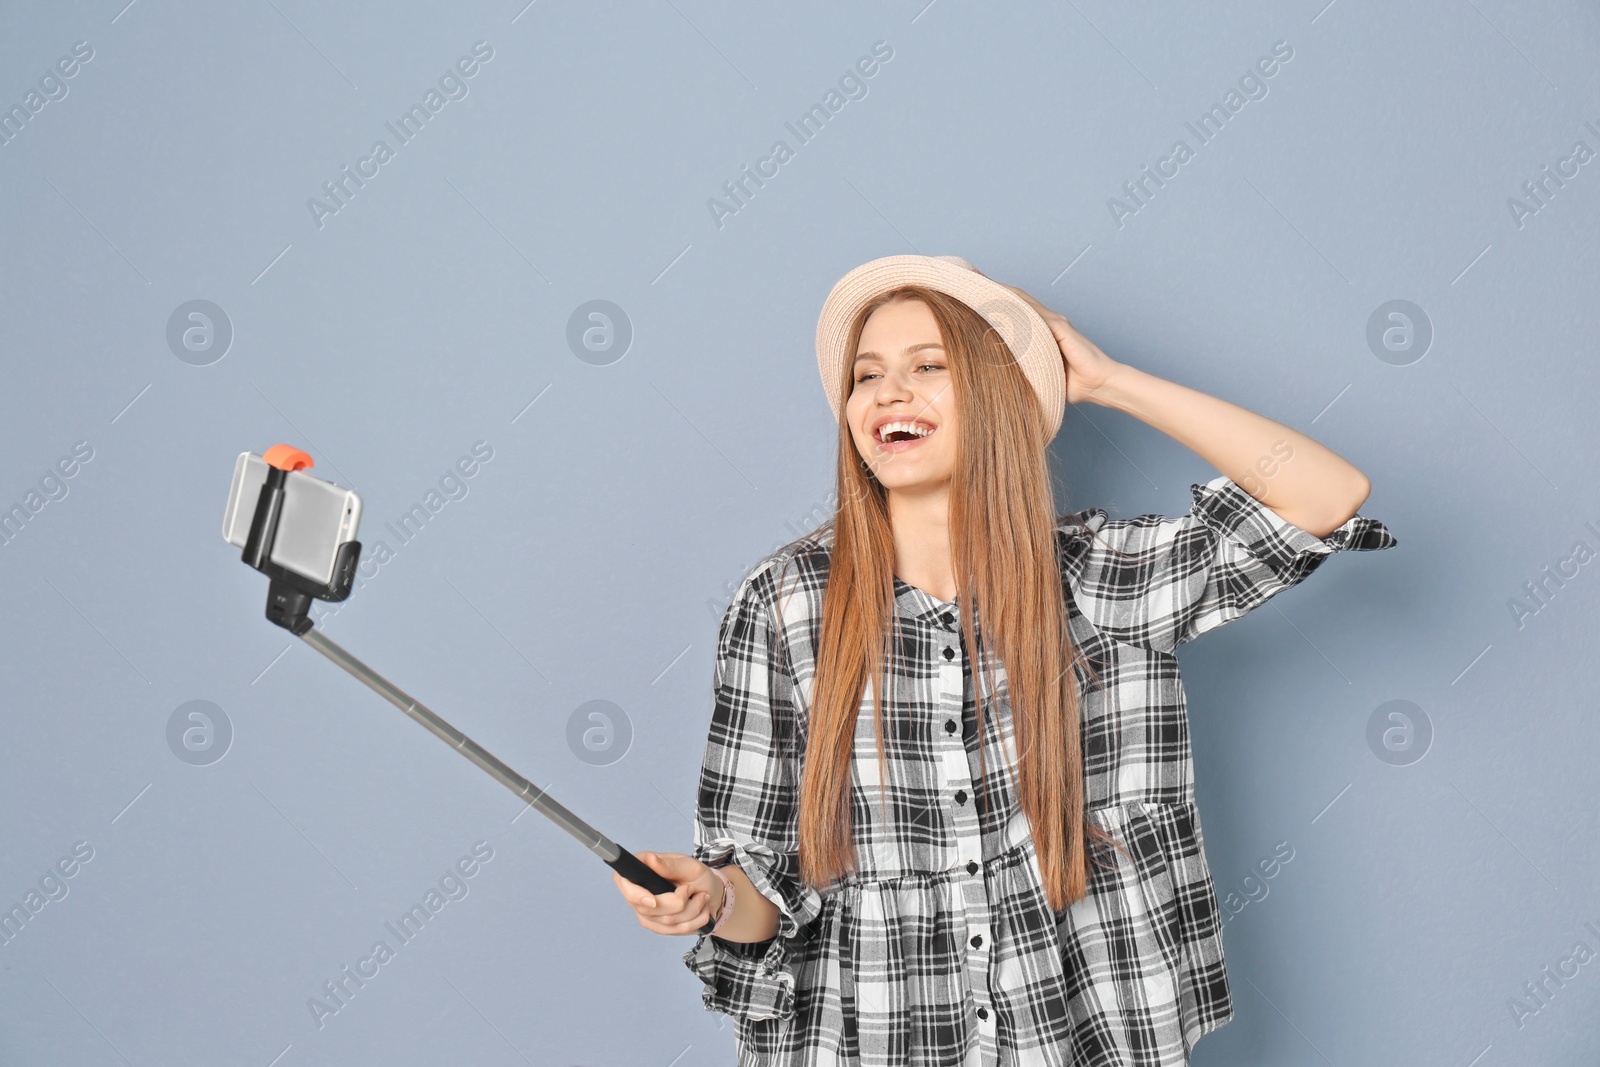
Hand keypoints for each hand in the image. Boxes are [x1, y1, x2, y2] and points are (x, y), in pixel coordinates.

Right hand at [612, 851, 718, 935]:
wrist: (710, 892)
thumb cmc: (696, 875)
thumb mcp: (688, 865)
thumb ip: (670, 865)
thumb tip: (650, 859)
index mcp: (641, 870)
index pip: (622, 881)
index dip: (634, 894)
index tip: (653, 900)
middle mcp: (638, 892)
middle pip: (647, 908)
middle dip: (678, 902)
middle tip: (691, 889)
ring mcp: (645, 912)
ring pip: (666, 921)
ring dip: (692, 910)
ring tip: (701, 897)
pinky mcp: (657, 926)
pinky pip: (675, 930)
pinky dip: (694, 921)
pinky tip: (701, 910)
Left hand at [971, 267, 1123, 404]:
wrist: (1098, 384)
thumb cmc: (1070, 382)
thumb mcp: (1037, 373)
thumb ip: (1020, 366)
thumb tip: (994, 372)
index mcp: (1041, 330)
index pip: (1014, 309)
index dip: (995, 299)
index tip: (972, 292)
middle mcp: (1046, 321)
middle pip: (1016, 299)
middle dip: (993, 288)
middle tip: (970, 279)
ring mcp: (1054, 322)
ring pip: (1023, 301)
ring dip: (1002, 292)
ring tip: (980, 283)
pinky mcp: (1060, 327)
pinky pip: (1035, 314)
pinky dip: (1017, 306)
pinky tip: (1001, 301)